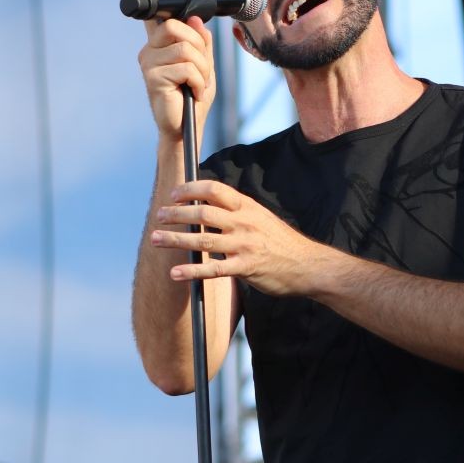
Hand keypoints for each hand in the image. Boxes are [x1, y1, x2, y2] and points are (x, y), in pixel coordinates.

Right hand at [136, 0, 215, 140]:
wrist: (186, 126)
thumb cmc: (192, 95)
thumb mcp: (204, 64)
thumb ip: (201, 41)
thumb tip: (195, 20)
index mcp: (160, 43)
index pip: (155, 12)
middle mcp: (150, 49)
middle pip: (176, 27)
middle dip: (198, 47)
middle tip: (201, 69)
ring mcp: (148, 63)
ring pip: (185, 48)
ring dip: (201, 68)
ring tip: (197, 84)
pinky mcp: (152, 79)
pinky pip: (186, 67)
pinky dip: (198, 81)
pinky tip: (193, 93)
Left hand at [149, 180, 324, 296]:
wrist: (309, 266)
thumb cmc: (282, 243)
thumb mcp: (262, 218)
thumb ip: (238, 213)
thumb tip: (209, 209)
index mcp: (248, 207)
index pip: (214, 189)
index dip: (190, 189)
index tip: (173, 195)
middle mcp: (245, 222)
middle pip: (203, 212)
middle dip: (176, 214)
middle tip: (158, 216)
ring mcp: (245, 245)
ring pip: (202, 239)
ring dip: (175, 239)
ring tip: (155, 239)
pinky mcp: (246, 267)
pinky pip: (213, 269)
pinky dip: (191, 271)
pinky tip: (175, 273)